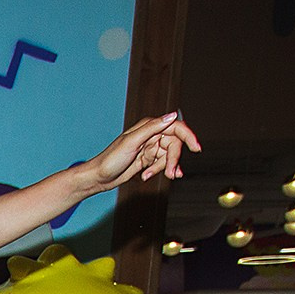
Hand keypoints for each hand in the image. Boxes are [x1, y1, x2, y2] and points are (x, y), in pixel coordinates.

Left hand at [83, 111, 200, 191]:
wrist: (98, 177)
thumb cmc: (110, 159)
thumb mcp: (131, 142)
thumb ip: (152, 128)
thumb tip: (172, 116)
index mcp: (148, 126)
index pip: (176, 127)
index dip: (188, 136)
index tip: (196, 148)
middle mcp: (150, 135)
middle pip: (174, 144)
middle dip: (173, 159)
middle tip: (170, 173)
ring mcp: (149, 147)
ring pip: (169, 155)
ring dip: (165, 167)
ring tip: (150, 175)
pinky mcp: (147, 159)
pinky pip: (162, 163)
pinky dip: (160, 170)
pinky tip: (152, 176)